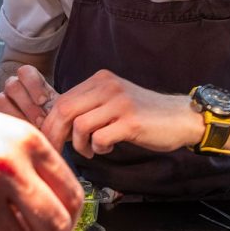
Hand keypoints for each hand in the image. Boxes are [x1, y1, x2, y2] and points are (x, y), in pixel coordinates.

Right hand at [0, 64, 59, 132]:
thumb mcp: (63, 111)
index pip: (25, 71)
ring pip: (0, 99)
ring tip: (32, 128)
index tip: (44, 100)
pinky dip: (10, 124)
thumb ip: (59, 105)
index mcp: (32, 81)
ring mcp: (5, 102)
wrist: (55, 136)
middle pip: (12, 86)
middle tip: (41, 120)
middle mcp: (16, 88)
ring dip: (16, 115)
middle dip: (27, 104)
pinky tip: (24, 133)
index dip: (33, 84)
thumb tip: (53, 107)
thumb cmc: (60, 121)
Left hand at [40, 70, 203, 156]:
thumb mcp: (113, 101)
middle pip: (64, 110)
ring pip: (79, 125)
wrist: (181, 117)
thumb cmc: (144, 114)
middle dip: (55, 135)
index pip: (62, 100)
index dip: (50, 123)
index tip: (48, 140)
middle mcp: (107, 86)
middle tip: (57, 151)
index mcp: (100, 79)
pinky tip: (108, 148)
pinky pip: (99, 138)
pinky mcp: (131, 121)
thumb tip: (56, 126)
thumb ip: (88, 107)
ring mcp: (119, 102)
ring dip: (80, 145)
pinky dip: (98, 148)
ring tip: (91, 150)